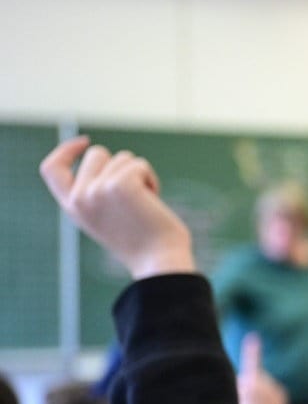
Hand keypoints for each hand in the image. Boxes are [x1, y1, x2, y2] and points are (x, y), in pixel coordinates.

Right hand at [39, 137, 193, 279]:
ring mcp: (98, 190)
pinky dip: (150, 178)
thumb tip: (101, 157)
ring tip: (144, 203)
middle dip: (119, 167)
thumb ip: (94, 192)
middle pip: (96, 154)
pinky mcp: (120, 184)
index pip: (51, 168)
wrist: (159, 261)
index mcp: (72, 207)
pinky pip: (139, 164)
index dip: (66, 151)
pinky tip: (153, 201)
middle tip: (133, 197)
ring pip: (121, 157)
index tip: (84, 142)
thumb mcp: (106, 218)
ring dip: (138, 175)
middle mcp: (80, 197)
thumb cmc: (142, 242)